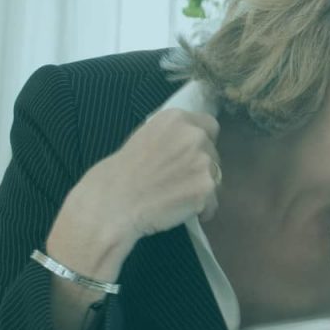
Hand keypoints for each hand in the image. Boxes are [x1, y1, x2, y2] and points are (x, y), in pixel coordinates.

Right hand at [61, 109, 222, 262]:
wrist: (113, 203)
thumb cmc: (122, 173)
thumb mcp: (146, 137)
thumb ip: (173, 136)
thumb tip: (194, 141)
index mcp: (177, 119)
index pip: (209, 125)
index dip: (202, 141)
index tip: (189, 155)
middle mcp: (194, 135)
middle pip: (214, 152)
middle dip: (201, 166)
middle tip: (176, 180)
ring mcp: (203, 161)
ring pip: (216, 177)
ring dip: (202, 188)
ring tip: (175, 196)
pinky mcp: (207, 188)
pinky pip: (213, 203)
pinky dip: (202, 210)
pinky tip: (179, 211)